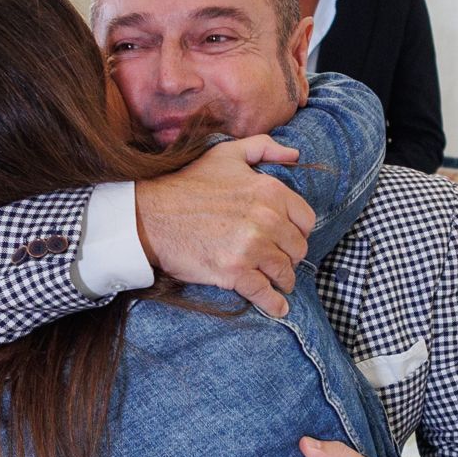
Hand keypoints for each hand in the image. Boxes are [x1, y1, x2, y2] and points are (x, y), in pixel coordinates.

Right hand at [135, 135, 314, 316]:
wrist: (151, 215)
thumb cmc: (188, 183)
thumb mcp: (226, 154)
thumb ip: (264, 148)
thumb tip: (294, 155)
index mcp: (269, 191)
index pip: (305, 220)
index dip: (298, 231)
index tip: (288, 238)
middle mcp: (266, 219)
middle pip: (297, 249)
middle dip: (290, 256)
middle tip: (279, 260)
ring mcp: (251, 248)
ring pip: (284, 272)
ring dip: (283, 280)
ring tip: (278, 282)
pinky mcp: (234, 272)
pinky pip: (265, 293)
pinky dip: (274, 304)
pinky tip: (278, 308)